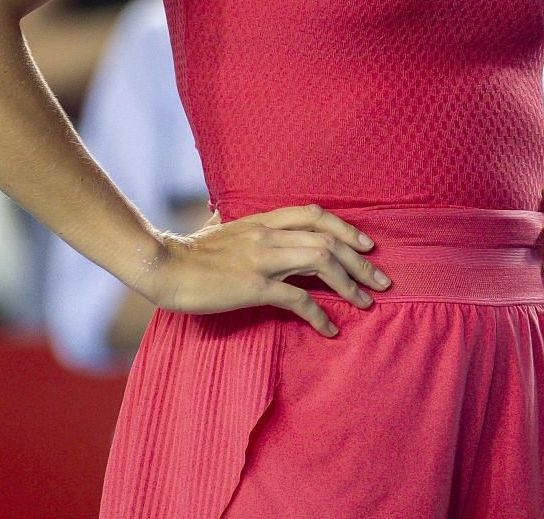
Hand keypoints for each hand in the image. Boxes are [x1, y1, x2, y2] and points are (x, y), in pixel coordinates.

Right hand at [134, 203, 388, 336]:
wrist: (162, 266)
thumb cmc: (189, 252)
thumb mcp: (221, 230)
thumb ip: (240, 225)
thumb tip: (239, 219)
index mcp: (262, 220)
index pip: (315, 214)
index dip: (345, 228)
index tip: (366, 244)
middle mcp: (268, 234)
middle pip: (328, 239)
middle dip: (360, 261)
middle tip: (380, 281)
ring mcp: (263, 259)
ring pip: (321, 261)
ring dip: (349, 284)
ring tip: (365, 303)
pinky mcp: (254, 285)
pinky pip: (297, 298)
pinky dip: (319, 313)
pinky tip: (330, 328)